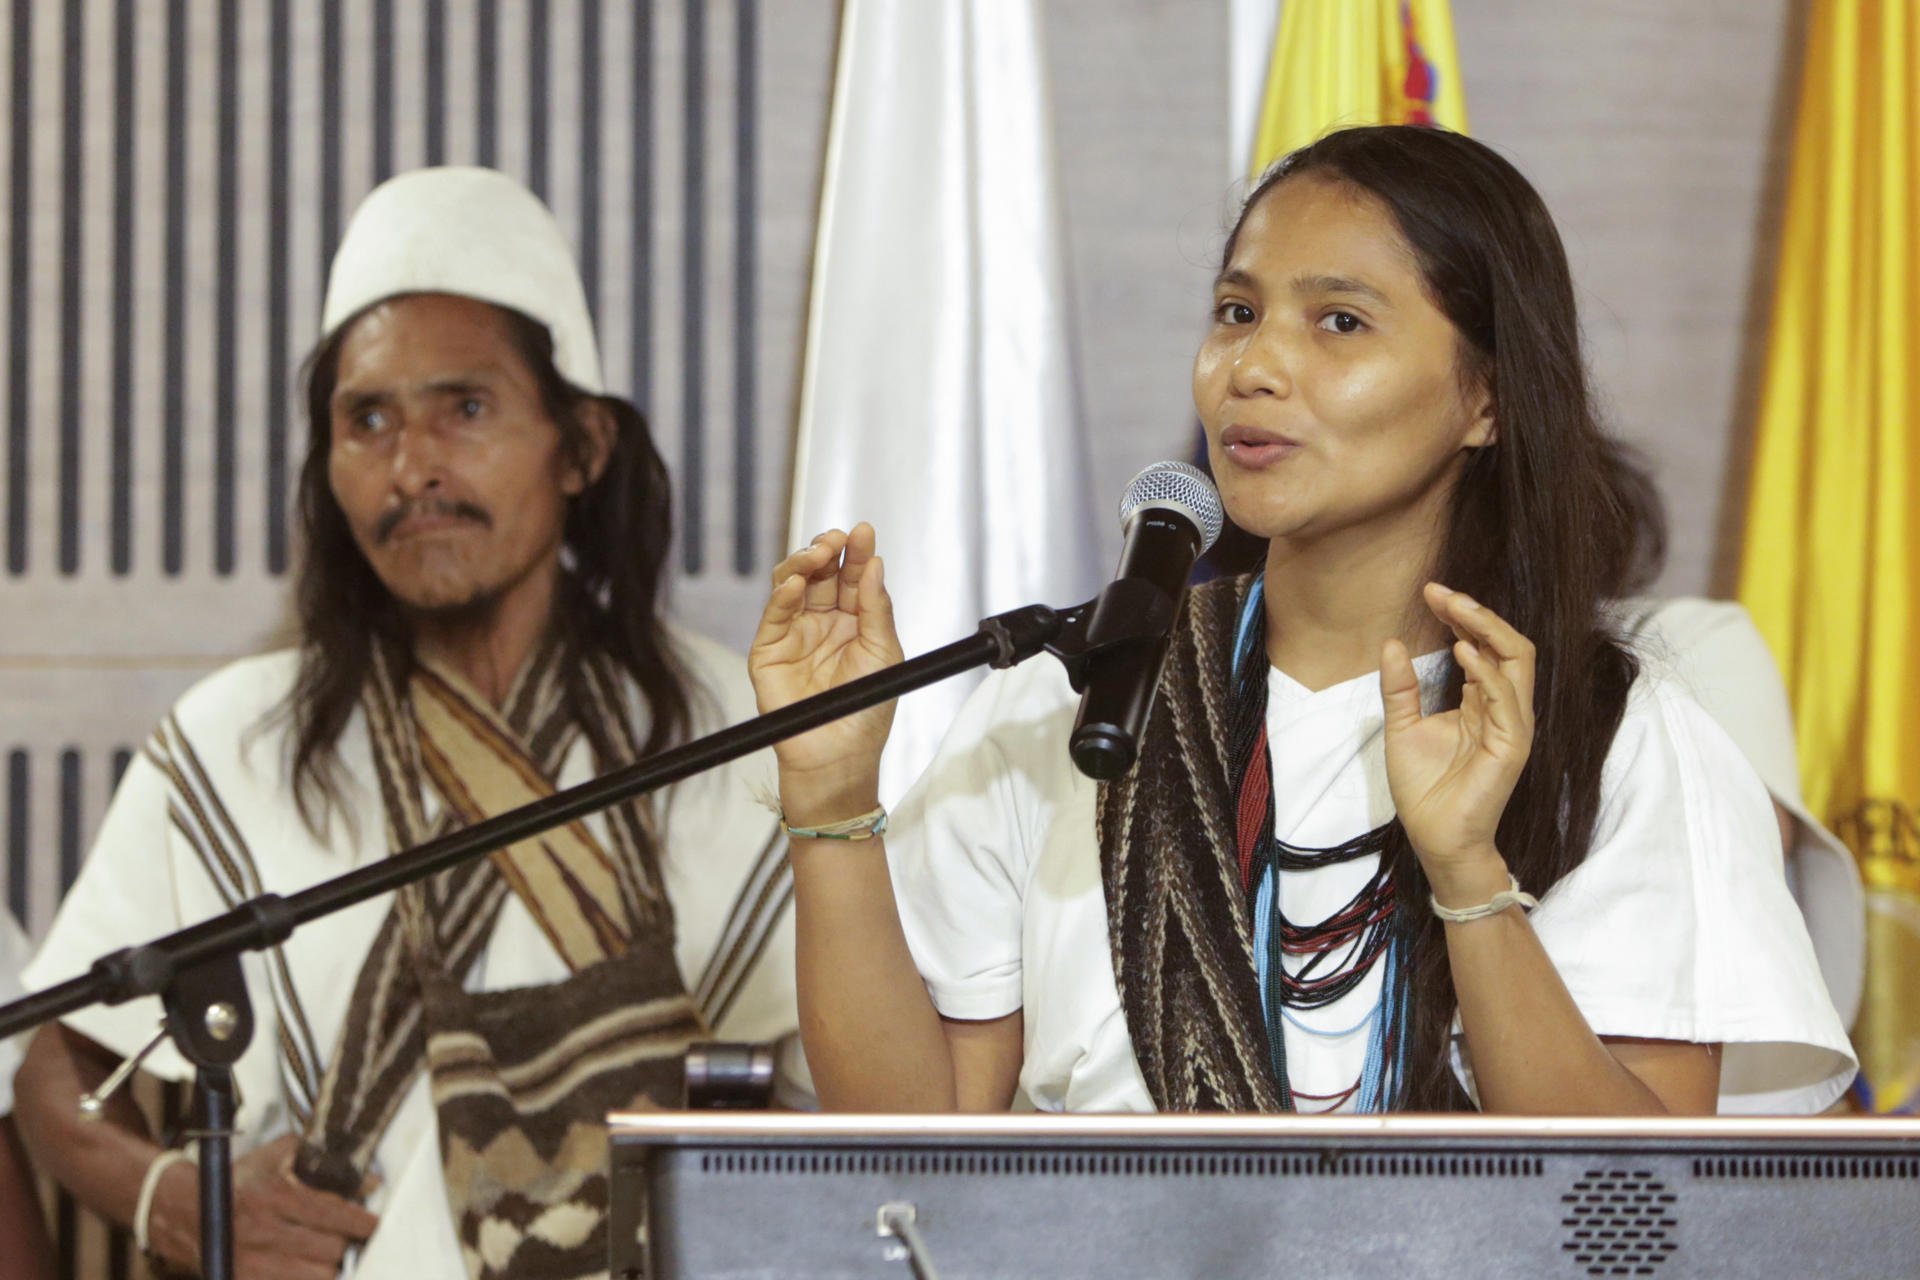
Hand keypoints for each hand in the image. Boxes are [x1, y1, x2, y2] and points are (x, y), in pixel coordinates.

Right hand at [148, 1134, 379, 1279]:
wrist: (184, 1212)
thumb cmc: (239, 1183)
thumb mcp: (276, 1158)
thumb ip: (322, 1162)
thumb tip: (370, 1179)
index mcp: (273, 1196)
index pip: (331, 1213)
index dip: (360, 1222)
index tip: (373, 1225)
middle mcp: (263, 1232)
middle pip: (330, 1251)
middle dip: (345, 1245)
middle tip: (348, 1240)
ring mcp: (251, 1263)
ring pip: (317, 1277)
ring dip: (329, 1268)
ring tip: (329, 1259)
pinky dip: (306, 1279)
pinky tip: (308, 1270)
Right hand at [748, 524, 904, 815]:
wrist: (838, 756)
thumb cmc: (867, 711)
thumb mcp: (884, 654)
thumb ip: (877, 609)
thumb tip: (875, 565)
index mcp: (855, 620)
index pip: (853, 576)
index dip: (857, 552)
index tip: (864, 530)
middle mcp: (823, 621)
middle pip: (820, 572)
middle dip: (828, 549)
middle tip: (838, 538)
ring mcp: (794, 633)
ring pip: (792, 583)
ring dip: (803, 562)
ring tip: (819, 552)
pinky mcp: (768, 649)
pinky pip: (774, 614)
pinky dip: (783, 594)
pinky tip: (796, 582)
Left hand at [1380, 583, 1534, 883]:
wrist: (1436, 839)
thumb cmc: (1425, 789)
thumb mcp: (1402, 728)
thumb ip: (1401, 688)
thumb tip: (1391, 642)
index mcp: (1480, 700)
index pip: (1482, 645)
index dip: (1460, 616)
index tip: (1429, 592)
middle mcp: (1501, 707)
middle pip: (1507, 645)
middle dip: (1476, 613)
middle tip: (1442, 592)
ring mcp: (1511, 725)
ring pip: (1517, 661)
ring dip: (1485, 629)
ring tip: (1453, 607)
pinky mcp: (1512, 745)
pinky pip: (1507, 700)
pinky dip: (1487, 672)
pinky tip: (1461, 652)